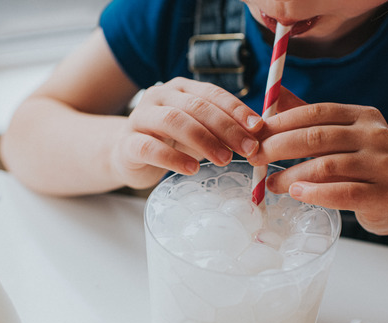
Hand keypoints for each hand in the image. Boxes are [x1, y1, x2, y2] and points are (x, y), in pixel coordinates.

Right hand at [110, 78, 263, 188]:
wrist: (127, 155)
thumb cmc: (170, 141)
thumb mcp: (198, 130)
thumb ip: (222, 129)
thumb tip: (260, 134)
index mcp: (180, 88)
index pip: (212, 93)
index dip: (236, 110)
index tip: (258, 128)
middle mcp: (159, 96)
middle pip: (196, 106)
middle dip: (226, 127)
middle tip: (248, 149)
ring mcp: (140, 117)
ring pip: (173, 120)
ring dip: (203, 140)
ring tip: (224, 159)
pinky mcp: (127, 143)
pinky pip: (149, 147)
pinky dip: (173, 158)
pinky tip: (192, 169)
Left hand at [249, 88, 387, 234]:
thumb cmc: (364, 166)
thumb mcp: (341, 137)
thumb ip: (309, 119)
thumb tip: (275, 95)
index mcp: (362, 116)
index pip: (316, 112)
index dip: (281, 122)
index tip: (254, 135)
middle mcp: (375, 135)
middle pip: (317, 137)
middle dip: (278, 146)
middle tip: (254, 158)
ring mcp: (382, 164)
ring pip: (326, 166)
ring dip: (291, 175)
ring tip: (269, 184)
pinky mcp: (383, 194)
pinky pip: (343, 193)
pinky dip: (315, 193)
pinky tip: (296, 194)